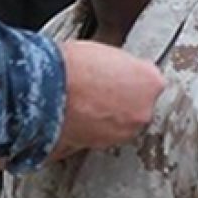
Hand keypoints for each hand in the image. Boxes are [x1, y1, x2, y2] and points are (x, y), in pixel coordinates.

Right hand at [51, 41, 163, 158]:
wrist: (46, 89)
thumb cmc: (72, 67)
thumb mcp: (105, 52)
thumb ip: (121, 66)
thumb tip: (116, 69)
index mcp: (151, 81)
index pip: (148, 78)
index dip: (129, 75)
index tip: (116, 74)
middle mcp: (143, 111)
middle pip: (138, 105)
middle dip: (122, 99)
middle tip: (100, 88)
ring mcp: (124, 131)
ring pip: (121, 122)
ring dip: (108, 115)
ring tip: (85, 101)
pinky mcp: (103, 146)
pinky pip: (101, 134)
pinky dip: (93, 127)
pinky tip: (79, 113)